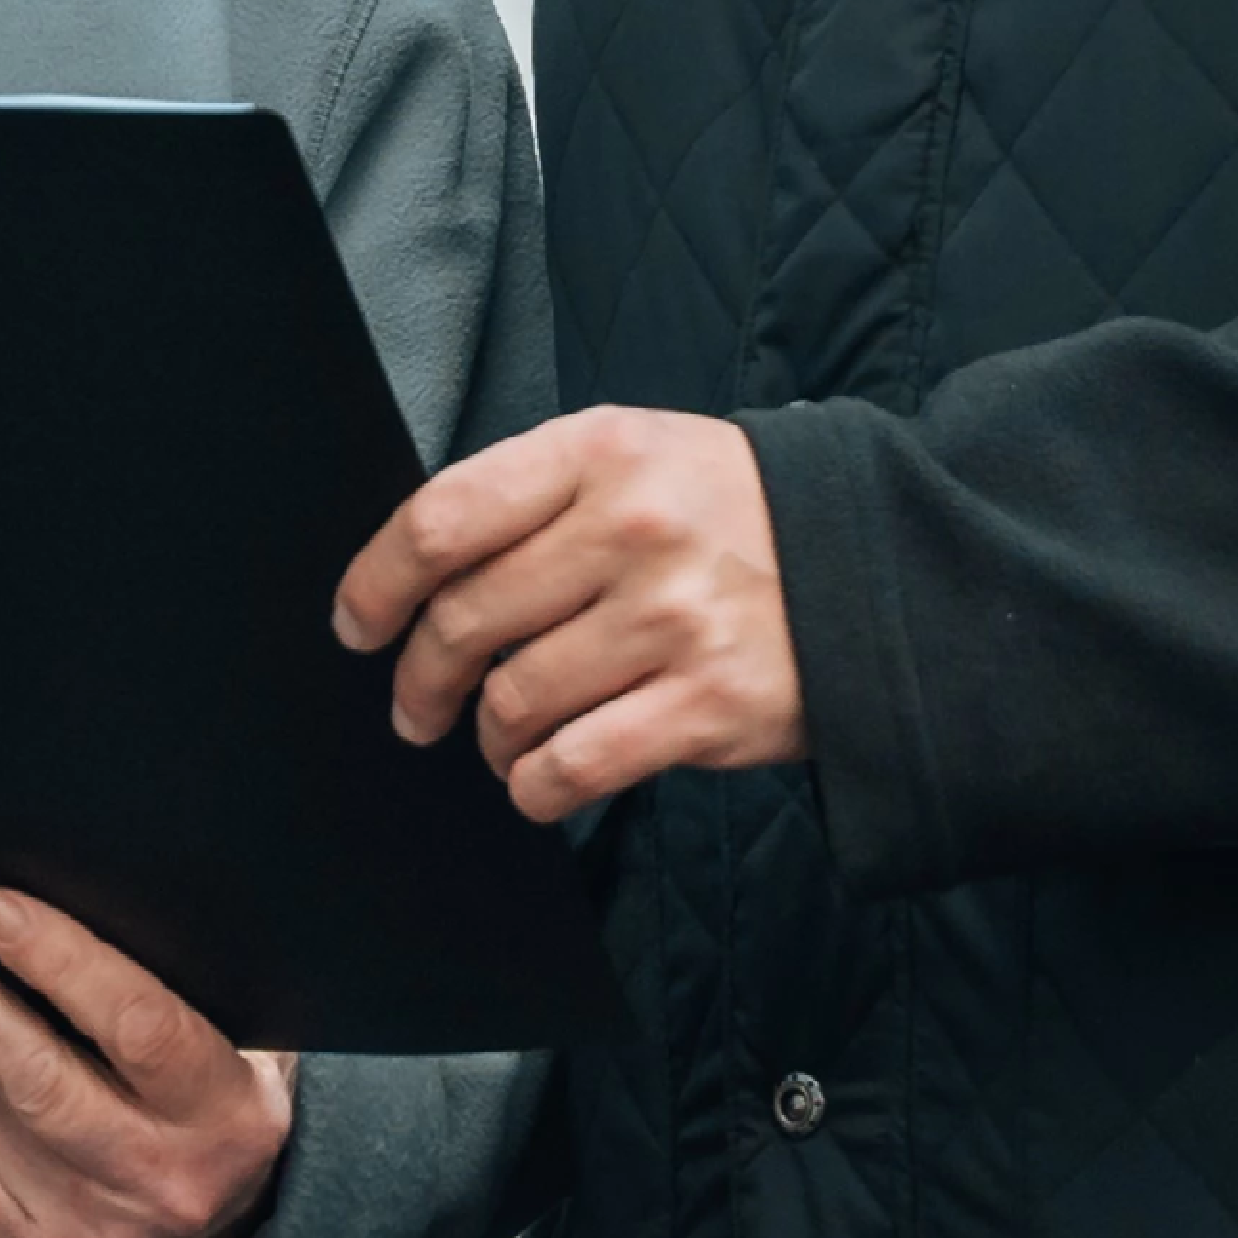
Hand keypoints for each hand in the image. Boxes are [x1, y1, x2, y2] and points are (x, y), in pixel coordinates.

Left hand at [0, 888, 296, 1237]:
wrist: (230, 1230)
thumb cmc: (210, 1102)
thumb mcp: (233, 1034)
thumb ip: (166, 982)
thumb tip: (41, 906)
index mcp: (228, 1113)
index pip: (139, 1024)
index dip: (58, 960)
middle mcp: (167, 1184)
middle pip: (33, 1078)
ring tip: (22, 1059)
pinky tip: (9, 1127)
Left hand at [330, 406, 805, 820]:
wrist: (878, 569)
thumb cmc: (736, 517)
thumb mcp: (642, 457)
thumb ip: (537, 496)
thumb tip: (417, 574)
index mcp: (602, 452)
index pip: (442, 519)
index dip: (376, 583)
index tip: (358, 624)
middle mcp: (634, 530)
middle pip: (464, 620)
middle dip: (420, 680)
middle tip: (417, 706)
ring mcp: (673, 620)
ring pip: (512, 701)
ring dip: (487, 736)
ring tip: (500, 736)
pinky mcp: (707, 706)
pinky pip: (573, 766)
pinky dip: (536, 785)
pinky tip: (542, 775)